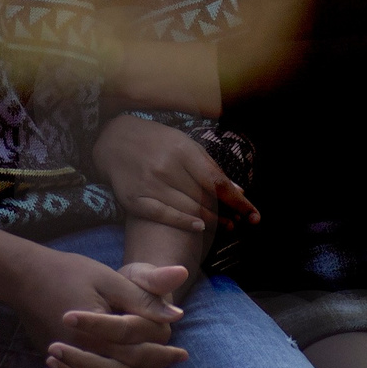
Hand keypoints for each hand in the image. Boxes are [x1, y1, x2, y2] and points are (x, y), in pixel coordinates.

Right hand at [7, 248, 186, 367]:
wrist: (25, 277)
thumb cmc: (69, 272)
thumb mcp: (108, 278)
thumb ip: (141, 298)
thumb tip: (176, 316)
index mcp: (95, 332)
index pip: (136, 354)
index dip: (161, 355)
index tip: (181, 355)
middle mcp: (79, 355)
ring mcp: (65, 365)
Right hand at [94, 115, 258, 234]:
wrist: (113, 140)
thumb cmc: (156, 142)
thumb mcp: (184, 144)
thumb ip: (209, 167)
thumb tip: (237, 190)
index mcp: (182, 150)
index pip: (217, 182)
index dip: (237, 201)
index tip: (253, 214)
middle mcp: (166, 167)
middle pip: (204, 198)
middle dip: (226, 213)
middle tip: (238, 223)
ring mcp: (149, 184)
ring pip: (188, 209)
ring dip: (211, 221)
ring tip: (225, 226)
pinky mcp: (135, 200)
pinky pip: (165, 216)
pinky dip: (185, 222)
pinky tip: (199, 227)